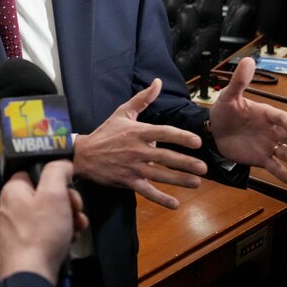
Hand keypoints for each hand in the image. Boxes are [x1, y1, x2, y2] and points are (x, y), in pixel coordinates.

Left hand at [0, 161, 87, 283]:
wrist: (30, 274)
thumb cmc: (41, 232)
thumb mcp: (54, 194)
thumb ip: (57, 172)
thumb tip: (62, 164)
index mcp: (12, 190)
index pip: (33, 172)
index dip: (55, 178)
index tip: (69, 188)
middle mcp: (10, 206)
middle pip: (45, 195)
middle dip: (67, 202)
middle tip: (76, 211)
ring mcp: (15, 228)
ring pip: (48, 215)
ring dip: (68, 219)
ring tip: (78, 228)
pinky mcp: (23, 245)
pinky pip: (44, 232)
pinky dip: (59, 234)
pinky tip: (70, 241)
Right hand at [73, 78, 208, 208]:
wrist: (83, 154)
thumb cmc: (105, 133)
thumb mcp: (122, 113)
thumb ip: (142, 99)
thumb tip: (158, 82)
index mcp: (137, 132)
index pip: (162, 133)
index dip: (180, 137)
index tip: (196, 142)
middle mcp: (136, 150)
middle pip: (165, 157)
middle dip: (185, 163)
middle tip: (203, 168)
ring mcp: (132, 167)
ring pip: (159, 175)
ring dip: (179, 180)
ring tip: (196, 183)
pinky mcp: (128, 181)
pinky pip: (146, 191)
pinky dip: (160, 198)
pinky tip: (175, 204)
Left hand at [209, 57, 286, 185]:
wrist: (211, 131)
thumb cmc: (222, 112)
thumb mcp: (228, 96)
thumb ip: (239, 81)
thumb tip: (247, 60)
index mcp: (267, 114)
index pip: (284, 119)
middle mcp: (271, 130)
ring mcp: (268, 145)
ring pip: (286, 154)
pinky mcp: (261, 158)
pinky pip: (275, 167)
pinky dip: (284, 175)